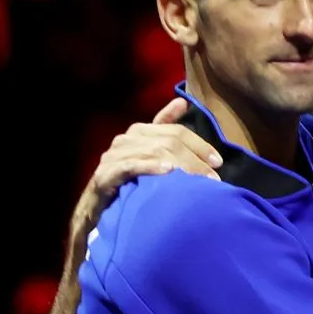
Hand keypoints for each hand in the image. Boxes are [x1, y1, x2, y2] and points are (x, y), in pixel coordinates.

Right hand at [88, 98, 223, 210]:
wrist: (95, 209)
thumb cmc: (128, 183)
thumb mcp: (151, 159)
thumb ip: (167, 136)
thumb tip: (184, 104)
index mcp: (140, 133)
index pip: (175, 130)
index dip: (199, 144)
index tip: (217, 161)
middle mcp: (127, 139)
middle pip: (168, 140)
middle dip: (194, 158)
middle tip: (213, 178)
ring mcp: (115, 155)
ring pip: (154, 151)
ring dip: (180, 165)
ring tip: (198, 180)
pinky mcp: (105, 174)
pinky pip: (130, 166)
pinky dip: (150, 167)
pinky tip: (167, 172)